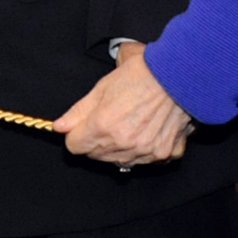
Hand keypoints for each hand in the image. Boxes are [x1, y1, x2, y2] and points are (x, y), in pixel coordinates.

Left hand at [54, 41, 192, 166]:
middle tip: (107, 119)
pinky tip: (147, 130)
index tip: (82, 126)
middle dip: (95, 142)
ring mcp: (146, 153)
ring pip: (120, 161)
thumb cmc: (139, 76)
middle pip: (96, 156)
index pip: (75, 147)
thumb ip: (77, 112)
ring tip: (128, 123)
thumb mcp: (101, 88)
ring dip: (118, 148)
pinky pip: (146, 160)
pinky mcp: (165, 155)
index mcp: (103, 127)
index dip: (76, 134)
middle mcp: (124, 145)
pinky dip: (143, 150)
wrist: (178, 77)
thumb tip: (59, 127)